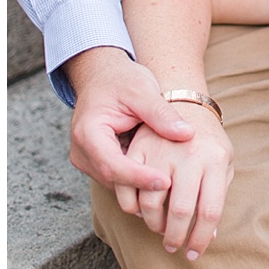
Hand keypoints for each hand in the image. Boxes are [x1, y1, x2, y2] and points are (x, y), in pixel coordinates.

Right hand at [64, 46, 193, 192]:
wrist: (101, 76)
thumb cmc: (119, 80)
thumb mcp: (142, 90)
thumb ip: (161, 113)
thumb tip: (187, 134)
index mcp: (87, 132)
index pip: (112, 165)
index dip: (139, 177)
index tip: (167, 181)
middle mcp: (82, 152)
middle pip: (114, 180)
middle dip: (144, 188)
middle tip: (177, 192)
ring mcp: (87, 161)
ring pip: (117, 186)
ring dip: (142, 188)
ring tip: (173, 188)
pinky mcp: (97, 165)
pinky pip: (119, 181)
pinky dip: (139, 182)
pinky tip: (163, 178)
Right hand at [121, 110, 232, 259]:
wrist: (168, 87)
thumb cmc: (200, 127)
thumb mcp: (220, 152)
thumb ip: (216, 186)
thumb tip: (210, 230)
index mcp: (212, 156)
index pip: (210, 209)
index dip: (202, 236)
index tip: (197, 252)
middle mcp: (186, 153)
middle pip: (181, 210)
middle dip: (177, 237)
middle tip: (175, 248)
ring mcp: (158, 150)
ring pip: (150, 202)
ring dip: (153, 223)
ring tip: (160, 230)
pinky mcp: (134, 147)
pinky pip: (129, 186)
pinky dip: (133, 203)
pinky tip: (141, 210)